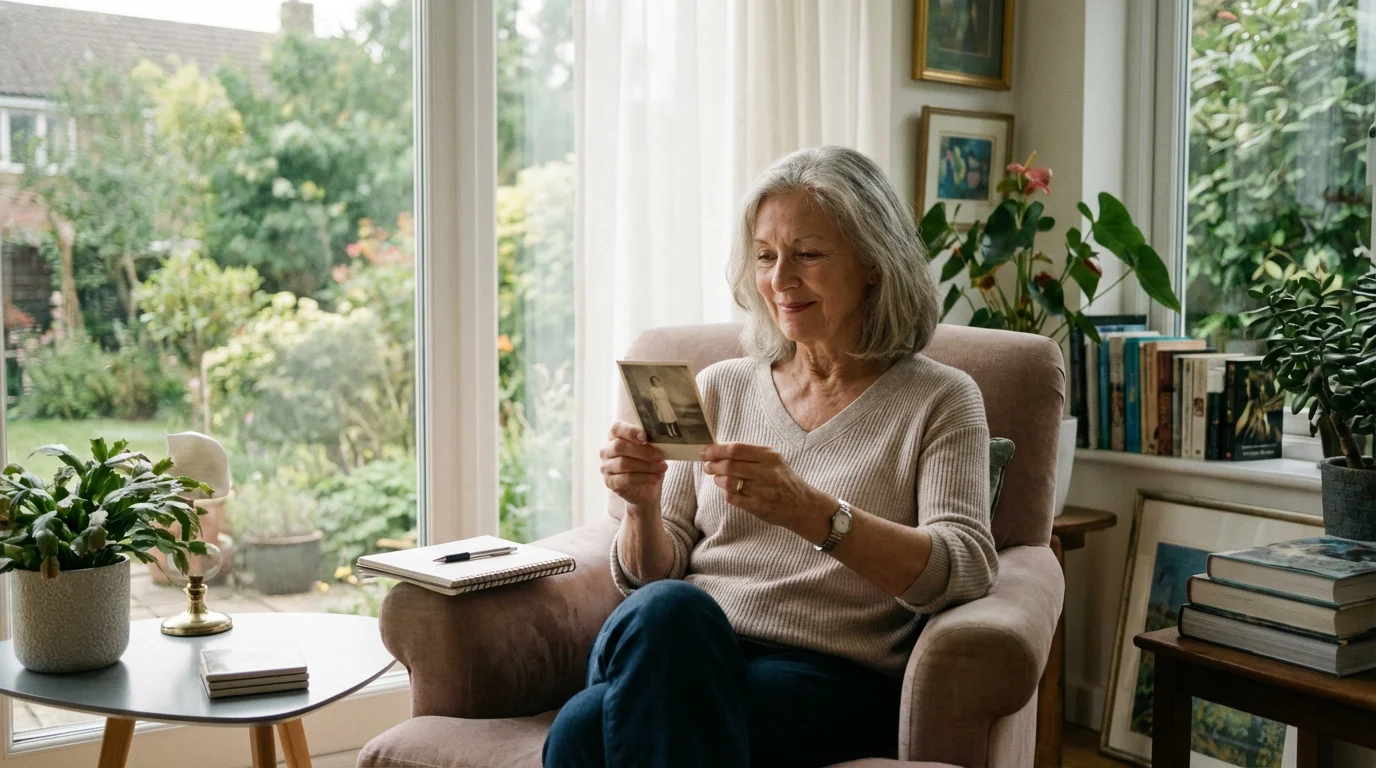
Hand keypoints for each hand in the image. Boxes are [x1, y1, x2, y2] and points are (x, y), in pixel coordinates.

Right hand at [601, 421, 667, 510]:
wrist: (645, 488)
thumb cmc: (646, 462)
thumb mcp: (650, 449)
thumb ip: (650, 441)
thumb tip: (661, 438)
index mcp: (614, 436)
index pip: (617, 428)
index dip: (630, 431)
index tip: (645, 437)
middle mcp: (606, 450)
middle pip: (620, 446)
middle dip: (642, 451)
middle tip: (660, 456)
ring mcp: (606, 467)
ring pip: (624, 463)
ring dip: (646, 466)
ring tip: (662, 468)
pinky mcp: (611, 483)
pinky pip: (627, 479)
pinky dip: (644, 477)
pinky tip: (656, 477)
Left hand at [700, 442, 832, 540]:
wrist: (803, 506)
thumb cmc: (784, 480)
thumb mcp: (774, 460)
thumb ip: (750, 454)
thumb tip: (719, 449)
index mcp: (769, 456)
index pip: (736, 449)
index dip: (716, 450)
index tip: (705, 452)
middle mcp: (766, 472)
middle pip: (729, 465)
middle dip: (712, 465)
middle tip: (707, 466)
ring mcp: (762, 490)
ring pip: (728, 482)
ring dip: (717, 479)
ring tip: (717, 478)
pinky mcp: (758, 507)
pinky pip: (732, 498)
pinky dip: (725, 493)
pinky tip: (727, 490)